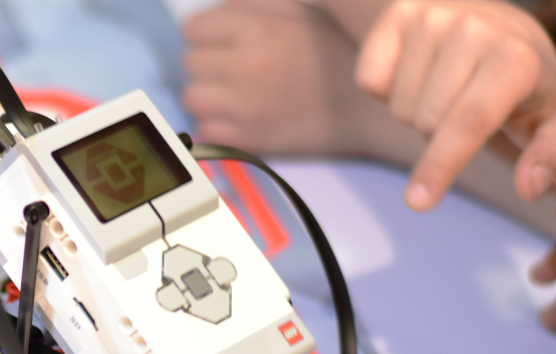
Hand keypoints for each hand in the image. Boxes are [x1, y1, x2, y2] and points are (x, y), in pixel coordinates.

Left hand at [182, 0, 381, 155]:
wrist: (366, 109)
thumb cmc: (337, 53)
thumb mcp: (303, 10)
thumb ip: (254, 4)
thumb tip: (216, 9)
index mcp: (258, 28)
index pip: (193, 30)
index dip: (206, 34)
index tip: (222, 42)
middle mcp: (245, 66)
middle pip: (189, 63)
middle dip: (207, 62)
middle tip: (233, 68)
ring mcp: (243, 107)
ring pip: (191, 97)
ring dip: (206, 93)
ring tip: (231, 93)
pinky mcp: (247, 139)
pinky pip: (204, 129)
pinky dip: (215, 123)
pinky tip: (238, 116)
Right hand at [356, 0, 555, 210]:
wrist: (504, 25)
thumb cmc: (526, 84)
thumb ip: (555, 159)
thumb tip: (529, 186)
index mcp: (517, 58)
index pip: (470, 121)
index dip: (442, 164)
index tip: (417, 203)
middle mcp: (474, 29)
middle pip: (426, 121)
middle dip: (439, 134)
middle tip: (464, 108)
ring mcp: (434, 15)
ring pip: (398, 104)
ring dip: (415, 109)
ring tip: (444, 85)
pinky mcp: (401, 10)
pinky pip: (370, 79)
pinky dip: (387, 87)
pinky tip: (418, 70)